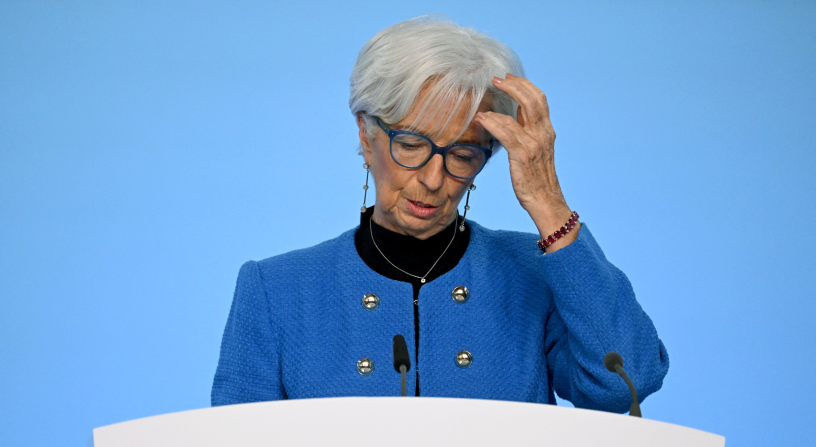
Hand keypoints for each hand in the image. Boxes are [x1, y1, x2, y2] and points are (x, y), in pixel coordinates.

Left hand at [475, 74, 578, 251]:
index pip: (539, 99)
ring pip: (518, 114)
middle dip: (514, 85)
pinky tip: (482, 119)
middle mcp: (543, 134)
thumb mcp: (535, 150)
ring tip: (484, 99)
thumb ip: (527, 131)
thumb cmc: (536, 178)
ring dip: (500, 103)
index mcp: (546, 131)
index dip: (524, 85)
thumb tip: (515, 113)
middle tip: (496, 79)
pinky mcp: (523, 156)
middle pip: (532, 100)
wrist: (545, 201)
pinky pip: (507, 133)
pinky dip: (493, 123)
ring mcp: (534, 144)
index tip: (509, 77)